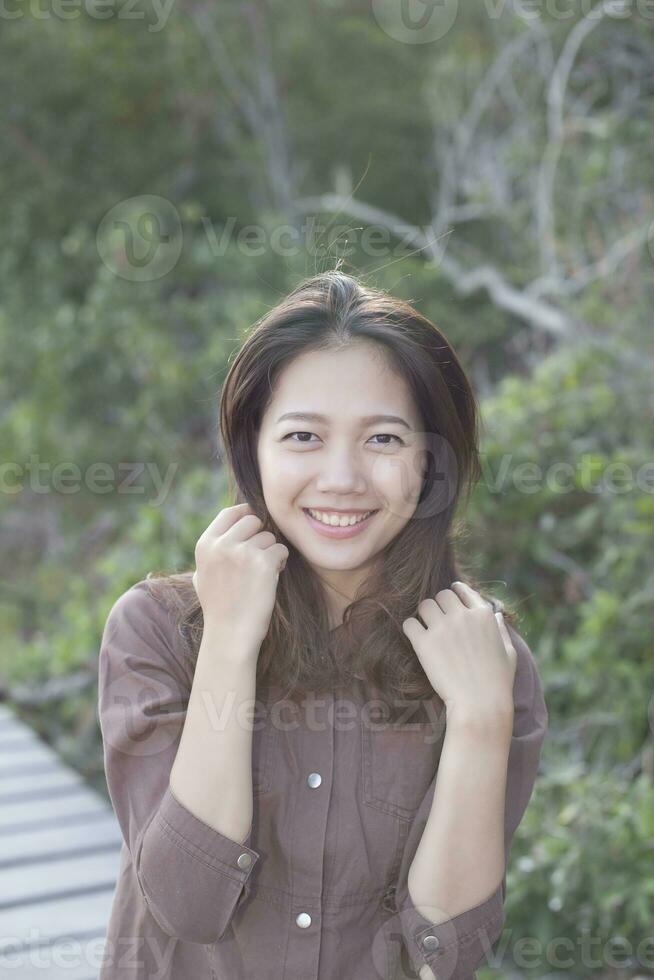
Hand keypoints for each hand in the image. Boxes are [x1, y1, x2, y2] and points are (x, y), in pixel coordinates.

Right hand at [192, 502, 288, 648]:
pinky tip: (272, 577)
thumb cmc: (218, 607)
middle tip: (260, 556)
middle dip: (260, 535)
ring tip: (263, 573)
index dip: (246, 515)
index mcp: (205, 545)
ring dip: (271, 551)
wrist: (230, 635)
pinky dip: (281, 562)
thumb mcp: (202, 575)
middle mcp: (221, 545)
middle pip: (253, 520)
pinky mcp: (263, 563)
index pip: (230, 513)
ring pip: (269, 537)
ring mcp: (242, 553)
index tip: (255, 526)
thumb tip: (227, 528)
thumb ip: (212, 551)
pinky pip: (281, 550)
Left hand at [402, 581, 516, 720]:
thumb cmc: (498, 683)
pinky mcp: (425, 643)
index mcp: (484, 615)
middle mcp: (463, 616)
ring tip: (427, 629)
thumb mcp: (509, 653)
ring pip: (424, 605)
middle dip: (439, 606)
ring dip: (425, 615)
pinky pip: (409, 623)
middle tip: (438, 621)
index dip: (455, 594)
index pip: (463, 590)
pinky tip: (416, 639)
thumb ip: (502, 630)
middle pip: (441, 595)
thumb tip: (497, 615)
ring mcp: (443, 628)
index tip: (450, 600)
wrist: (480, 704)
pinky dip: (411, 629)